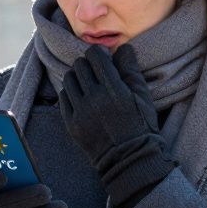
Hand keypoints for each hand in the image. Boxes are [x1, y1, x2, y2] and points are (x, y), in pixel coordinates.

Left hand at [59, 45, 177, 207]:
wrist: (128, 159)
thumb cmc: (140, 126)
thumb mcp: (143, 96)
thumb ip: (131, 70)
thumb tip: (123, 48)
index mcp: (114, 90)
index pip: (95, 56)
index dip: (99, 54)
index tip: (104, 58)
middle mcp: (94, 99)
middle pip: (80, 65)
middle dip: (88, 64)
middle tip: (96, 71)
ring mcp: (80, 112)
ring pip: (69, 79)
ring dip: (78, 77)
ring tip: (88, 83)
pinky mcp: (71, 124)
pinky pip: (63, 97)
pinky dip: (70, 92)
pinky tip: (81, 97)